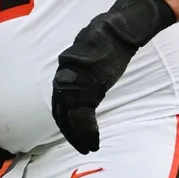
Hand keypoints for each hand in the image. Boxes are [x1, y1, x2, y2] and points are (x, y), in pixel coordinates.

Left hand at [52, 0, 174, 153]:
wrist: (119, 30)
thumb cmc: (108, 40)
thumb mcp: (91, 57)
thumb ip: (85, 70)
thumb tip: (85, 79)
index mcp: (67, 69)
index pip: (59, 100)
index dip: (64, 119)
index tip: (71, 132)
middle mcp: (66, 75)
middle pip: (60, 110)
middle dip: (68, 130)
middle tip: (79, 146)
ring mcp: (75, 80)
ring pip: (68, 115)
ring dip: (76, 134)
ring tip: (86, 147)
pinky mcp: (88, 85)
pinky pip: (82, 114)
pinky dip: (85, 130)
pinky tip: (92, 142)